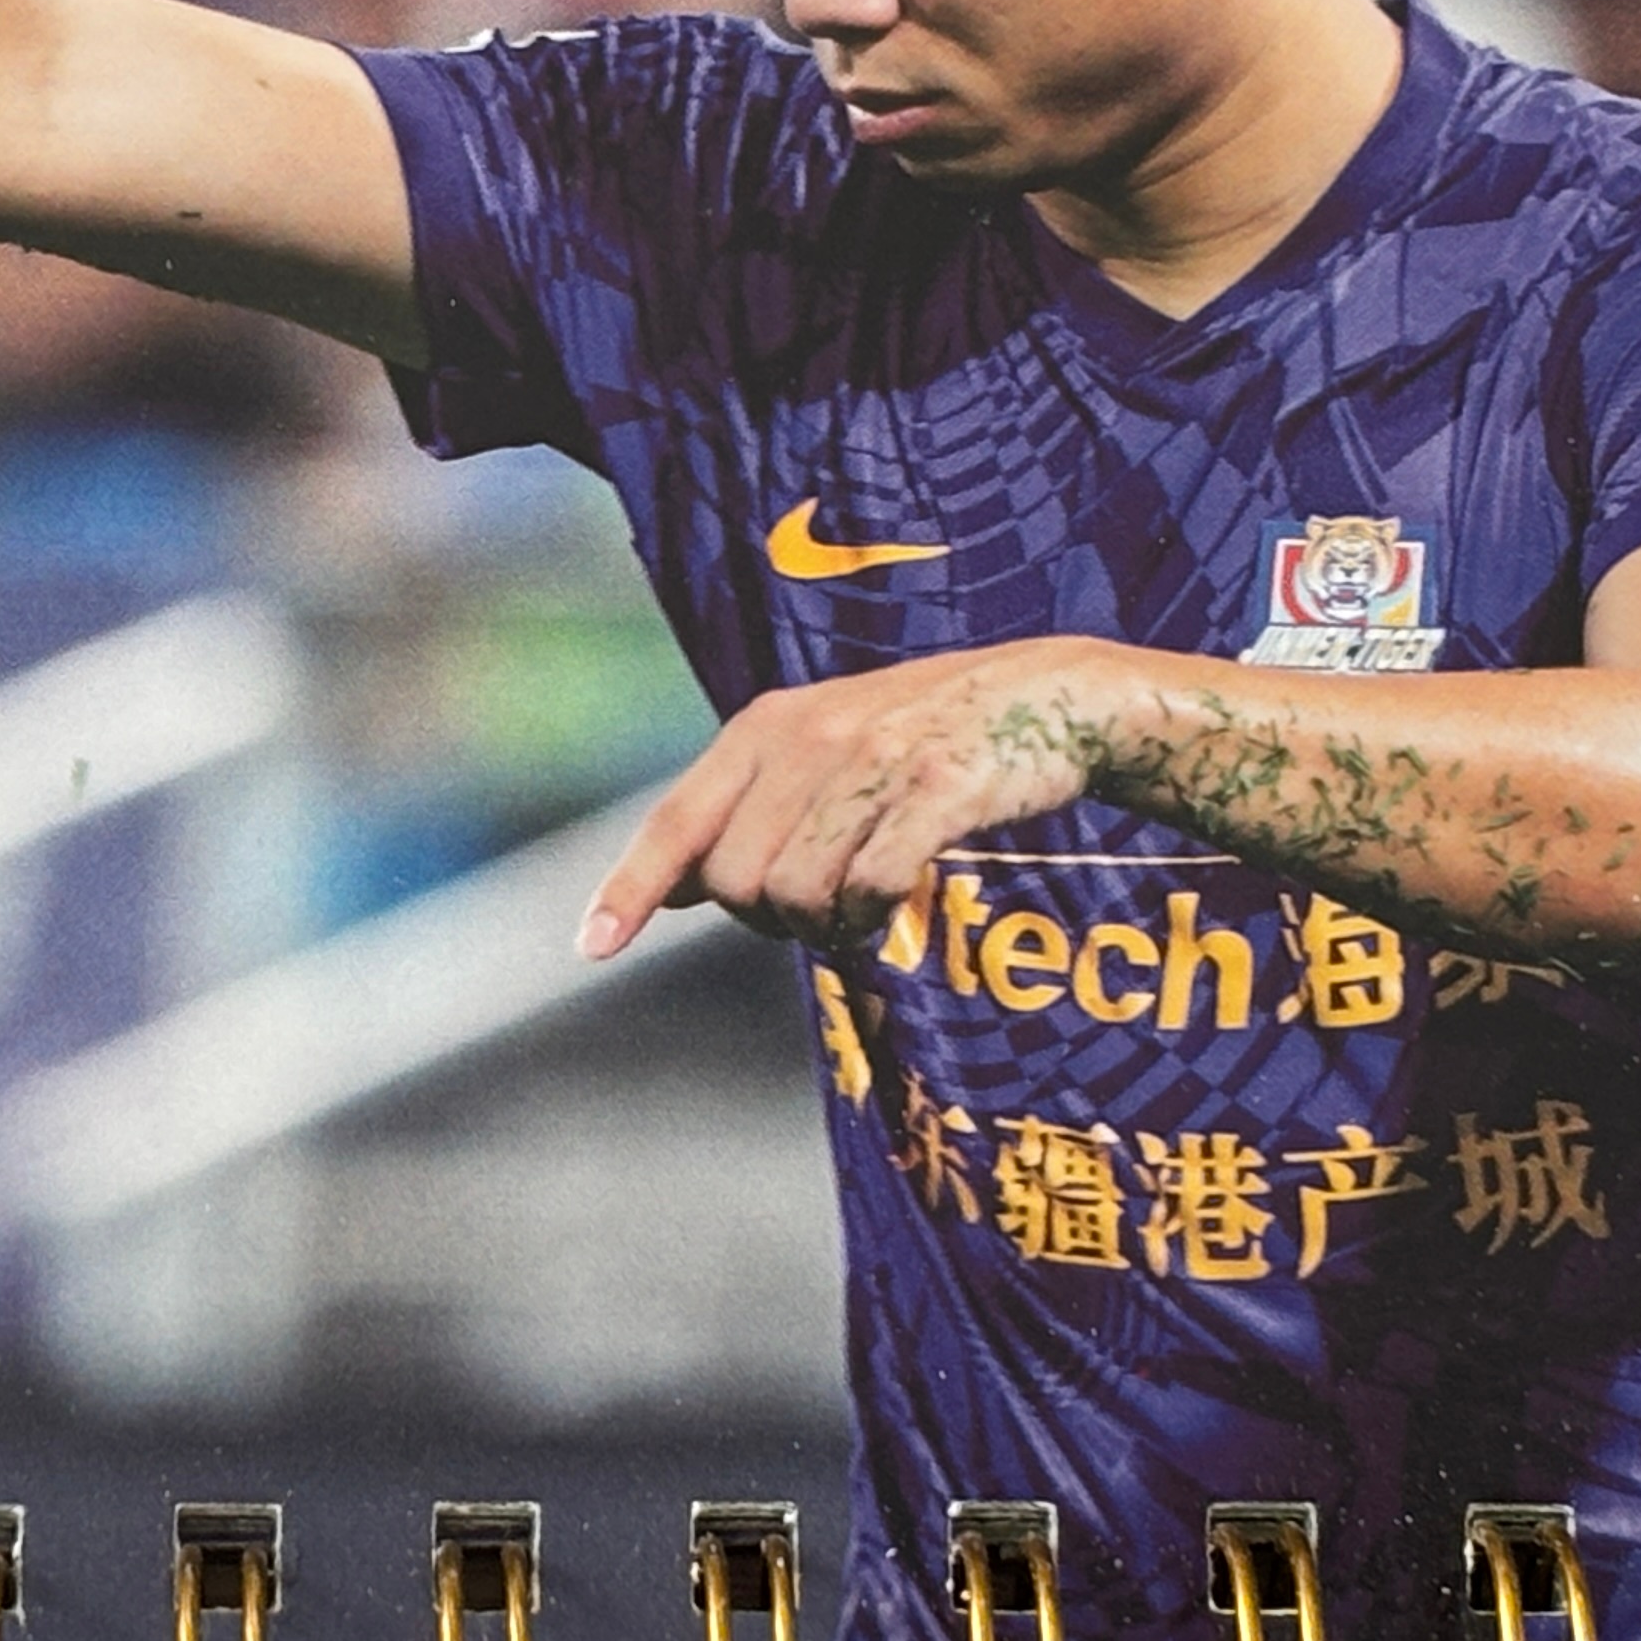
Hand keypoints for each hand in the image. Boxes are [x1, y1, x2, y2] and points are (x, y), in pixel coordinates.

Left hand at [578, 638, 1112, 958]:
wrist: (1049, 692)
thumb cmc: (926, 736)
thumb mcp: (825, 749)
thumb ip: (747, 809)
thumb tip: (668, 891)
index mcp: (767, 725)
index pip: (677, 821)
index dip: (630, 888)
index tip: (591, 947)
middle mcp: (808, 735)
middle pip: (735, 881)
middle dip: (765, 918)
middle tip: (819, 905)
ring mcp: (872, 760)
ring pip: (795, 894)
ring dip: (825, 924)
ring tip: (862, 900)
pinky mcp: (935, 790)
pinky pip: (868, 889)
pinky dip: (873, 915)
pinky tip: (896, 898)